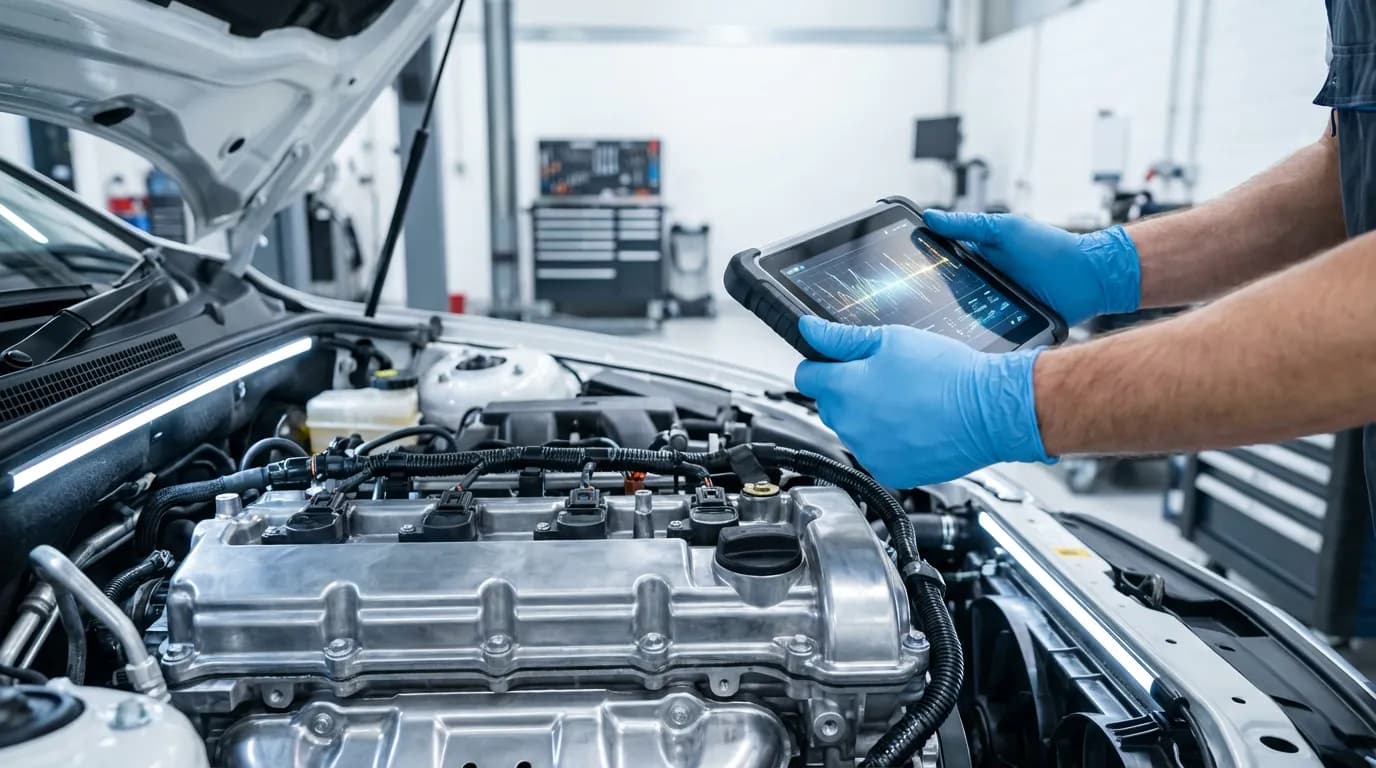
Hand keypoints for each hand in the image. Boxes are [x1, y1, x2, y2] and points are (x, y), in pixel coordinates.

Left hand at [793, 316, 1051, 487]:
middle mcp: (850, 425)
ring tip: (905, 402)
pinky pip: (873, 454)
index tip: (836, 364)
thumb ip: (841, 338)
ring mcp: (868, 452)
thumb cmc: (947, 374)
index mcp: (845, 389)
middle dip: (847, 391)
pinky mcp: (889, 472)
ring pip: (851, 430)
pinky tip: (912, 426)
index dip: (820, 365)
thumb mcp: (891, 340)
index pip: (805, 377)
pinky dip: (886, 443)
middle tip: (885, 380)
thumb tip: (808, 329)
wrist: (989, 411)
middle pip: (828, 405)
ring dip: (866, 418)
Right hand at [921, 210, 1140, 325]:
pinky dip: (969, 340)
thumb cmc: (1051, 248)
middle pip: (942, 296)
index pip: (937, 265)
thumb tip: (929, 216)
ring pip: (957, 320)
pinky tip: (955, 347)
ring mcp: (991, 307)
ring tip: (925, 335)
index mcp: (975, 258)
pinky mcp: (1004, 328)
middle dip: (925, 304)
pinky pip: (980, 336)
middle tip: (904, 314)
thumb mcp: (1004, 231)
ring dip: (945, 325)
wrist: (1089, 279)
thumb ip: (967, 225)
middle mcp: (979, 284)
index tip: (893, 275)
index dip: (916, 270)